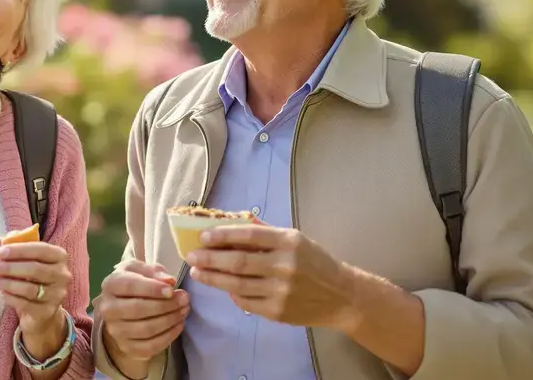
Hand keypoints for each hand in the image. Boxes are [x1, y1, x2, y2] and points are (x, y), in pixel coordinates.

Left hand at [0, 241, 70, 358]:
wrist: (42, 310)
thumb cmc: (33, 278)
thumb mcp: (28, 260)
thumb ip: (17, 247)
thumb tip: (1, 240)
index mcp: (59, 256)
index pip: (40, 249)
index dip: (18, 250)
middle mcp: (62, 275)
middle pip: (34, 269)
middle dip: (9, 267)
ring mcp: (57, 295)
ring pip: (29, 288)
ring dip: (7, 283)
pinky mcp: (48, 311)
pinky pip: (25, 304)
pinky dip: (10, 298)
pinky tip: (1, 293)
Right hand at [92, 260, 188, 373]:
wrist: (124, 309)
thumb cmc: (136, 283)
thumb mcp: (142, 270)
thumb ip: (155, 271)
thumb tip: (169, 281)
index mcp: (110, 284)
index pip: (129, 286)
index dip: (152, 288)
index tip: (171, 290)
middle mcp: (108, 308)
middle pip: (137, 309)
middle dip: (165, 305)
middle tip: (184, 299)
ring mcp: (115, 330)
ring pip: (146, 329)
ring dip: (170, 320)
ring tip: (184, 311)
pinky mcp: (126, 347)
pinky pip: (150, 346)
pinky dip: (169, 336)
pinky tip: (178, 325)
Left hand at [187, 224, 356, 329]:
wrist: (341, 296)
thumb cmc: (315, 262)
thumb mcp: (295, 239)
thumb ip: (265, 232)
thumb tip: (230, 222)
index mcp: (289, 241)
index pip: (248, 234)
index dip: (222, 235)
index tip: (202, 237)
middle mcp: (285, 265)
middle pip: (238, 261)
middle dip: (210, 258)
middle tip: (191, 256)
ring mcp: (281, 291)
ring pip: (237, 284)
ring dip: (213, 278)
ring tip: (197, 272)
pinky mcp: (277, 311)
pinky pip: (245, 301)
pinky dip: (231, 293)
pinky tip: (222, 286)